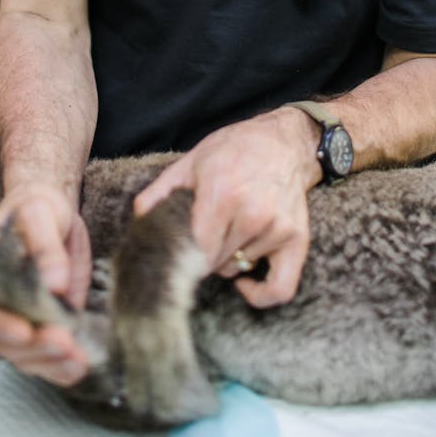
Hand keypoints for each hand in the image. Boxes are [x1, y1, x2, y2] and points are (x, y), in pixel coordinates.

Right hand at [0, 183, 91, 385]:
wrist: (54, 212)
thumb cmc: (36, 207)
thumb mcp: (38, 213)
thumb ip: (44, 245)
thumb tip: (54, 283)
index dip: (0, 325)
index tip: (25, 332)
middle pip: (5, 340)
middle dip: (33, 348)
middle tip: (62, 342)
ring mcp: (22, 317)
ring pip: (26, 353)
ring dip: (50, 362)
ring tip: (76, 360)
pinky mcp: (46, 323)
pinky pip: (47, 353)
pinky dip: (61, 366)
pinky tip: (77, 367)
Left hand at [133, 107, 320, 307]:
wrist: (284, 142)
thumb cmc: (235, 149)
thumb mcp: (191, 161)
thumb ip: (160, 192)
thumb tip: (138, 220)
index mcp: (221, 193)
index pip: (195, 251)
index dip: (182, 255)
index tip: (176, 251)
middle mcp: (252, 214)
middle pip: (214, 263)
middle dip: (202, 255)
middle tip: (203, 233)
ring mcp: (277, 228)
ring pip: (237, 269)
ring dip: (228, 260)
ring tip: (227, 231)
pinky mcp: (297, 239)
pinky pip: (280, 288)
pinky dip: (259, 294)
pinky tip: (244, 282)